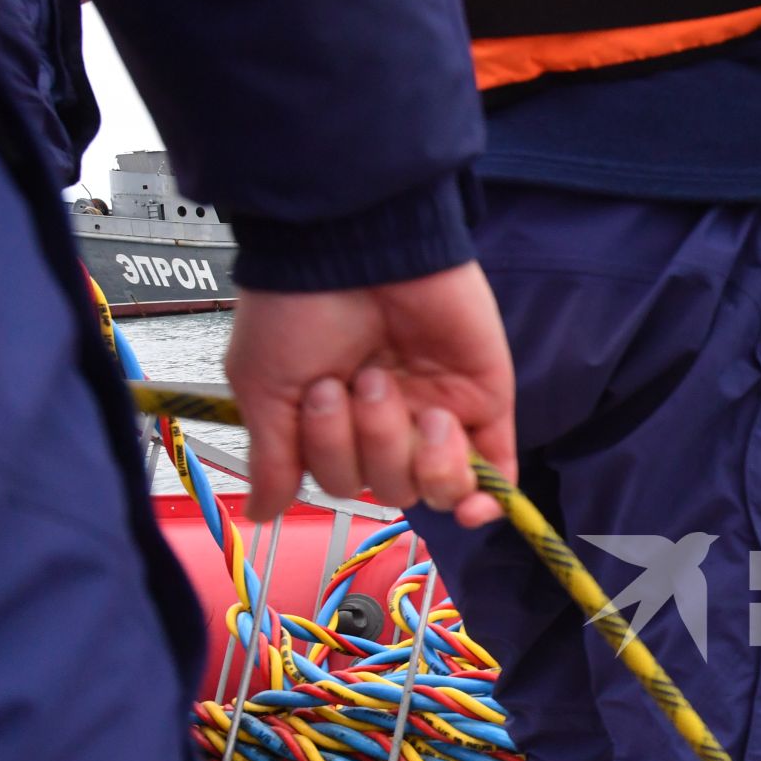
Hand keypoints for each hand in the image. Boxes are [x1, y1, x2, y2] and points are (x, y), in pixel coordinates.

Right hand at [223, 261, 515, 526]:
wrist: (356, 247)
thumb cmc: (299, 307)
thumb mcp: (266, 387)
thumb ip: (274, 459)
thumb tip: (263, 513)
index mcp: (337, 424)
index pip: (341, 484)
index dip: (330, 454)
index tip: (318, 391)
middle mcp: (388, 424)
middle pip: (389, 490)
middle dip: (368, 441)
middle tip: (359, 378)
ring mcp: (438, 414)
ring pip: (436, 488)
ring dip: (410, 451)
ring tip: (395, 388)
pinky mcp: (484, 403)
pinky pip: (496, 478)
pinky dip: (485, 498)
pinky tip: (473, 507)